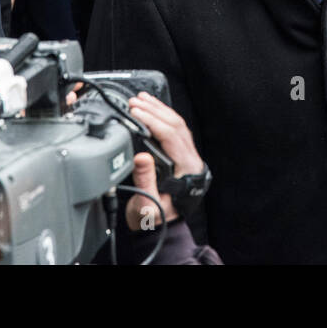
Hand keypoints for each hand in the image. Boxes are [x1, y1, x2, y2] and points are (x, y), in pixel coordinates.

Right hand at [124, 93, 206, 231]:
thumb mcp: (146, 204)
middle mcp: (191, 161)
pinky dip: (162, 117)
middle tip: (135, 102)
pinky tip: (151, 109)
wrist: (158, 228)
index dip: (152, 121)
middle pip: (176, 126)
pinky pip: (175, 130)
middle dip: (154, 110)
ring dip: (159, 109)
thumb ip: (145, 181)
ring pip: (177, 125)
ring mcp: (188, 157)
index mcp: (187, 170)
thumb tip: (142, 156)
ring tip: (141, 99)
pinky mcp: (182, 156)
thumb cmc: (153, 219)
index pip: (171, 136)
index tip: (135, 112)